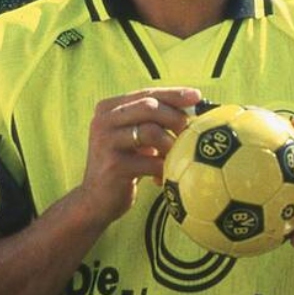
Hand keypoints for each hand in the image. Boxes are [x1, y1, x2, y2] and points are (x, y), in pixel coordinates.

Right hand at [70, 87, 200, 227]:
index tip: (197, 96)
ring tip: (176, 158)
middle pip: (149, 107)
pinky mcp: (114, 165)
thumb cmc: (124, 165)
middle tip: (190, 131)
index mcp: (108, 108)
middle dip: (175, 117)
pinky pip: (151, 162)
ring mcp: (106, 142)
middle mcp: (103, 120)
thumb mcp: (134, 138)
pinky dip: (164, 169)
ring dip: (171, 145)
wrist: (95, 200)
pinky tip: (162, 179)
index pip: (146, 94)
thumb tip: (192, 105)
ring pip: (151, 131)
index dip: (174, 94)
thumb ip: (153, 121)